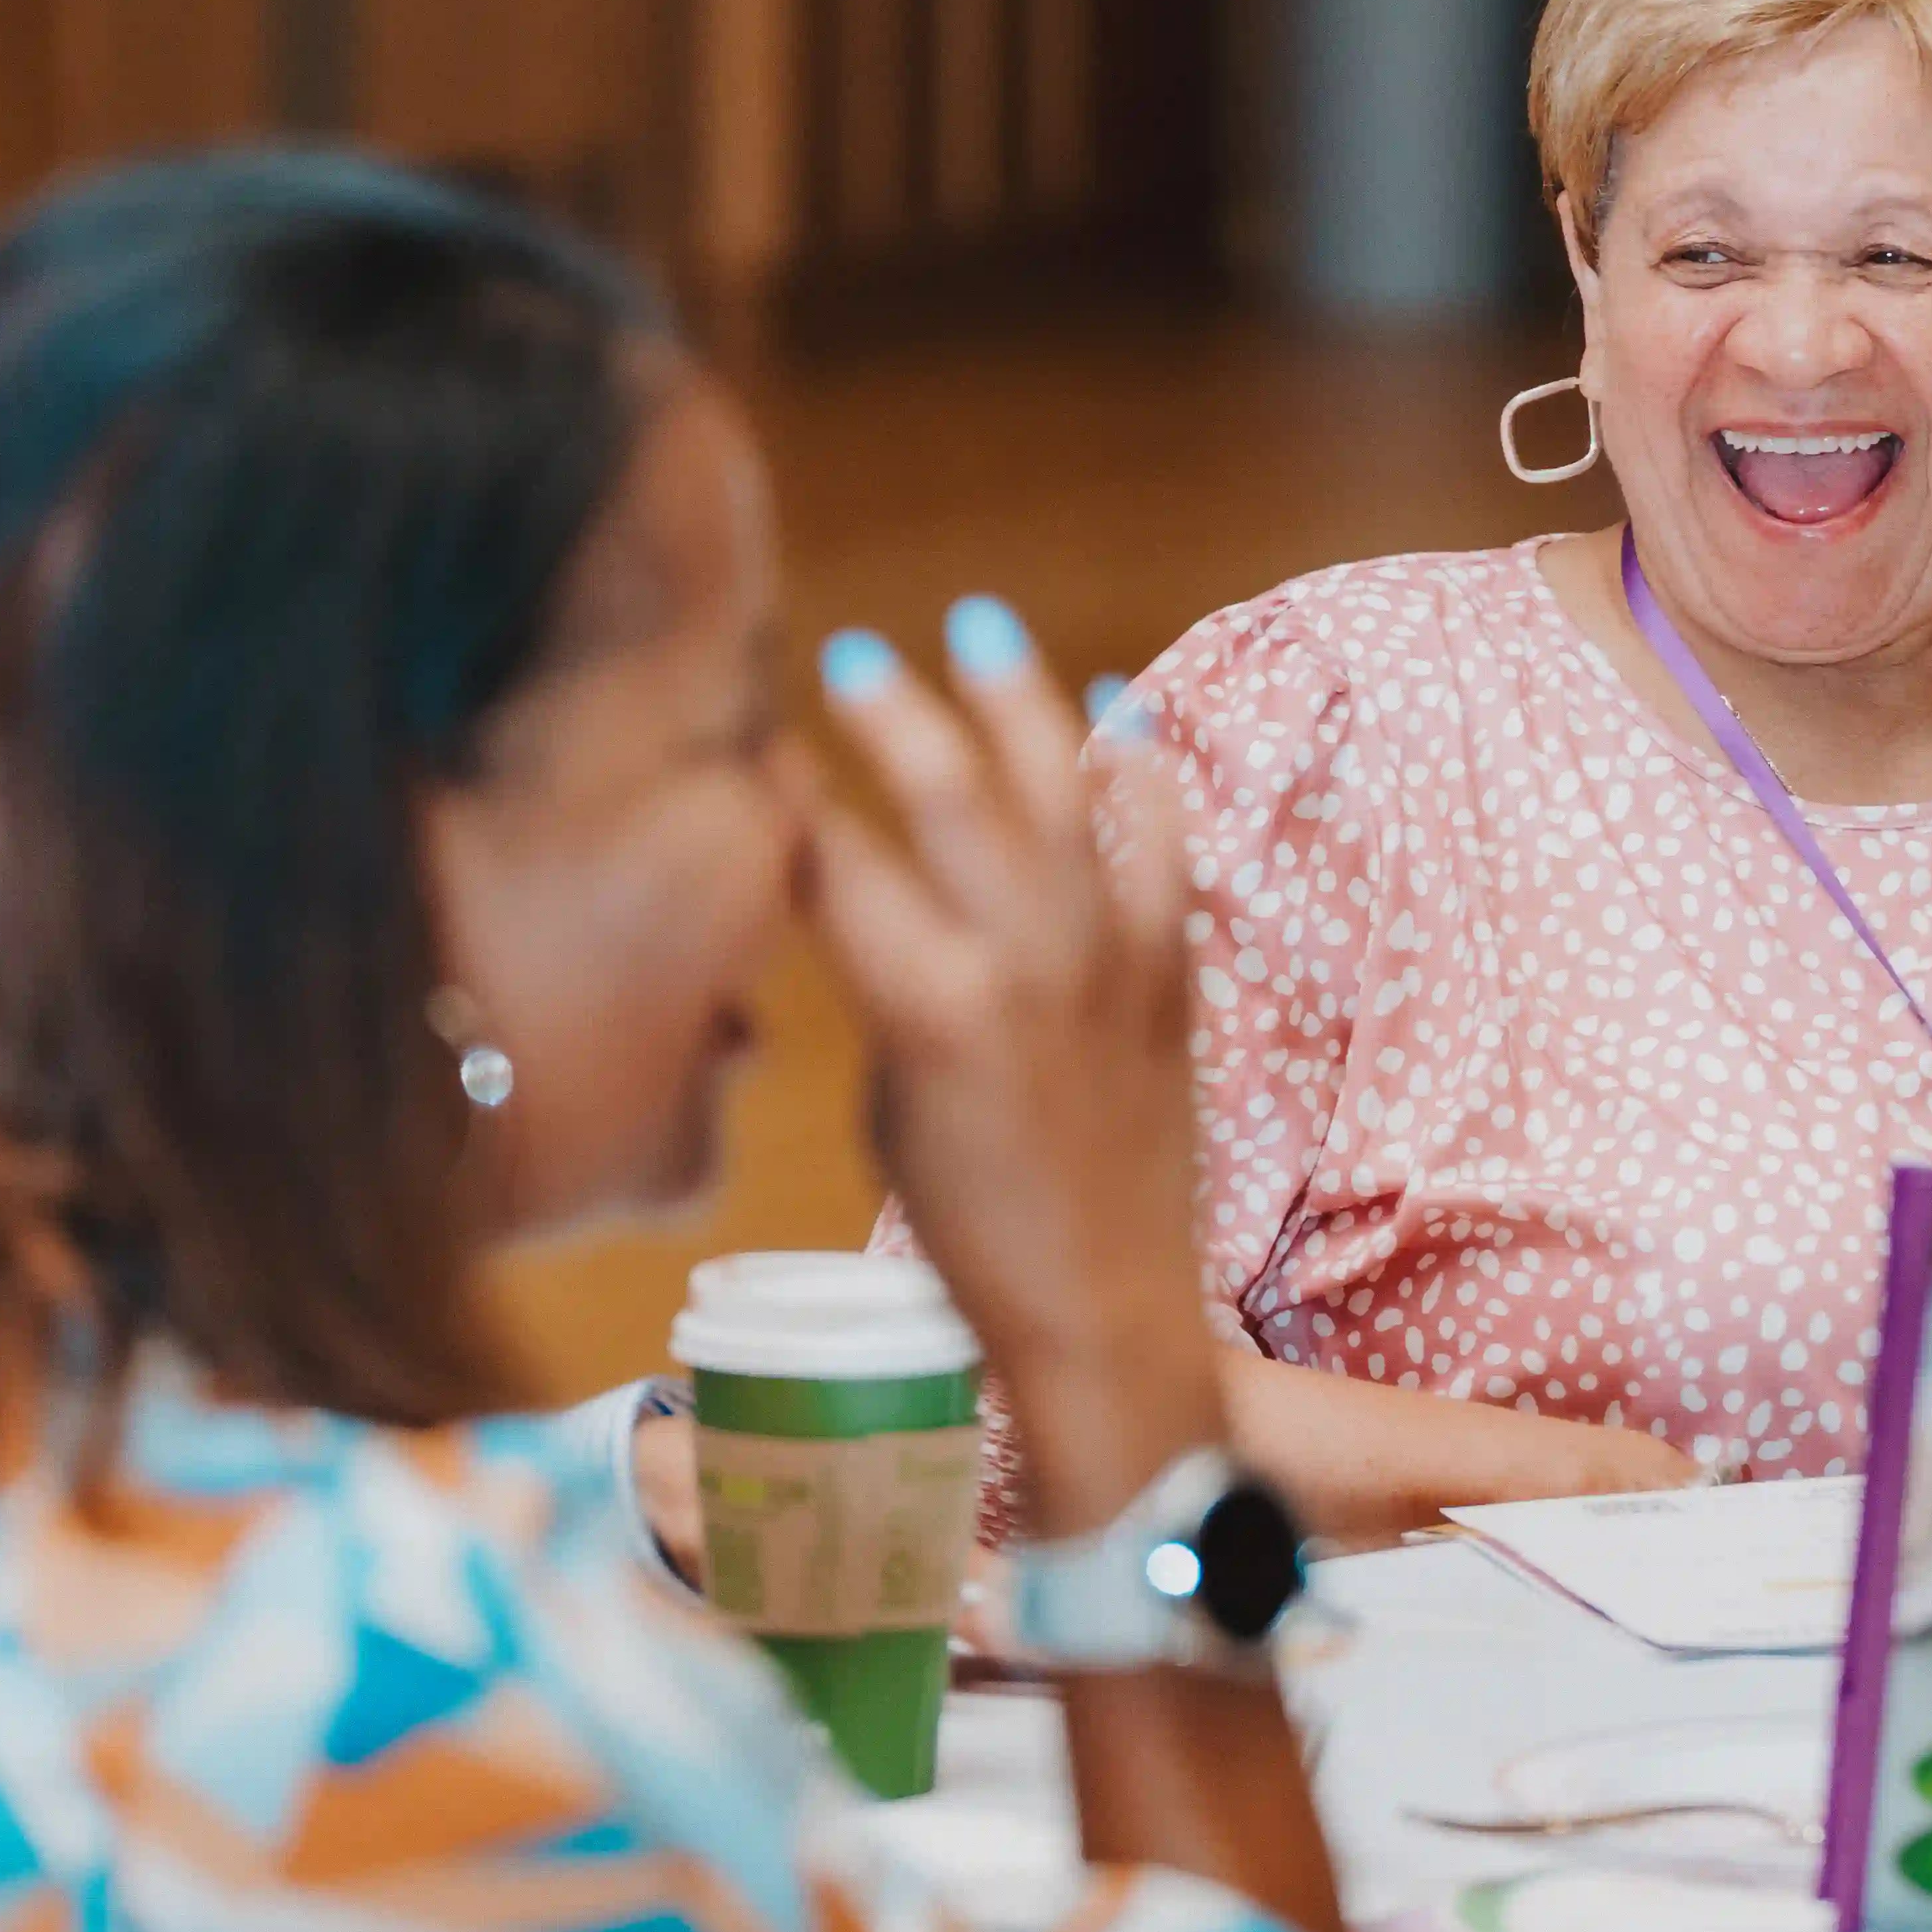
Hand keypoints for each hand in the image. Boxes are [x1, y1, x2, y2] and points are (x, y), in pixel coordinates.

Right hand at [811, 599, 1222, 1526]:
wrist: (1104, 1306)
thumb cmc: (970, 1225)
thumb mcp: (889, 1099)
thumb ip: (884, 978)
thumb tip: (864, 885)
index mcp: (926, 1008)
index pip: (838, 867)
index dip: (789, 801)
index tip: (759, 745)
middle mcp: (1022, 964)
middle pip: (948, 799)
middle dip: (894, 716)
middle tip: (852, 657)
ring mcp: (1110, 957)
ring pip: (1063, 788)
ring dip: (1018, 698)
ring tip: (978, 625)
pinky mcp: (1172, 968)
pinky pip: (1158, 836)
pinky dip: (1138, 764)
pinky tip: (1119, 701)